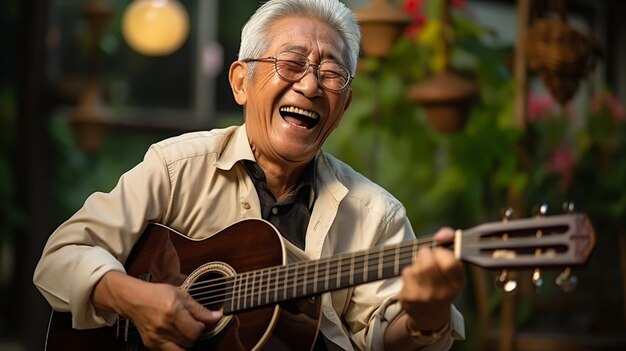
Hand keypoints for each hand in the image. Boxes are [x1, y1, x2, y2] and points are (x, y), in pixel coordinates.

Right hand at [93, 271, 222, 349]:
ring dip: (186, 342)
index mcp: (172, 312)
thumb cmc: (157, 294)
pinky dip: (176, 346)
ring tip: (184, 331)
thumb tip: (218, 316)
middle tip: (191, 324)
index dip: (203, 326)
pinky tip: (174, 335)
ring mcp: (155, 338)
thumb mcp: (181, 295)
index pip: (196, 330)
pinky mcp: (151, 345)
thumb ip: (200, 309)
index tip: (202, 320)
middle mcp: (163, 327)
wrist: (133, 300)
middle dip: (195, 334)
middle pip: (190, 342)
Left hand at [398, 227, 464, 330]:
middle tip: (426, 259)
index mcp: (457, 283)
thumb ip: (450, 245)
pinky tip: (413, 281)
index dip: (442, 251)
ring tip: (421, 272)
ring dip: (416, 264)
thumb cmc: (442, 285)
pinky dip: (408, 272)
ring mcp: (424, 296)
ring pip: (415, 265)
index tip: (439, 252)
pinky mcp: (409, 298)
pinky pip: (406, 273)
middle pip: (427, 261)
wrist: (430, 317)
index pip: (450, 262)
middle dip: (425, 254)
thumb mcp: (452, 270)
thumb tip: (443, 233)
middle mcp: (442, 292)